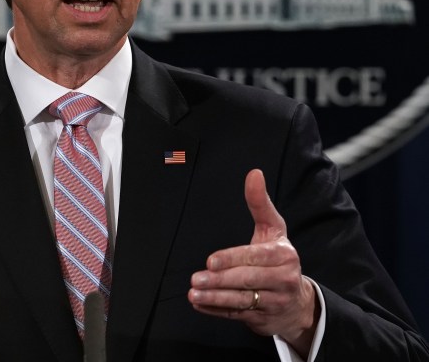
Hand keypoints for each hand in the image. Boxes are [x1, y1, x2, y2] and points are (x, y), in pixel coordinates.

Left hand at [188, 169, 318, 355]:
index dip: (232, 259)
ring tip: (194, 294)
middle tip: (196, 279)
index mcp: (284, 255)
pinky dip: (217, 312)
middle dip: (219, 280)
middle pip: (247, 280)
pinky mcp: (264, 319)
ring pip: (241, 301)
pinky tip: (200, 305)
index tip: (211, 261)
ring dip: (215, 299)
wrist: (299, 303)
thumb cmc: (279, 259)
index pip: (255, 257)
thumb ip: (260, 203)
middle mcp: (283, 280)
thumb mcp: (273, 229)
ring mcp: (274, 302)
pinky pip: (237, 316)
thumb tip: (254, 173)